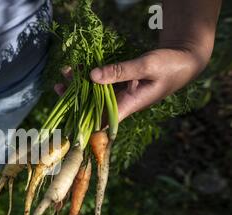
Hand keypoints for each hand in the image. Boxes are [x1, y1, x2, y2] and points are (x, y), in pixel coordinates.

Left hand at [54, 48, 207, 121]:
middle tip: (59, 86)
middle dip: (76, 99)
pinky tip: (81, 68)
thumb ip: (120, 72)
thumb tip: (92, 76)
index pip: (101, 122)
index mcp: (128, 106)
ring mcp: (123, 94)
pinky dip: (92, 76)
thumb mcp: (146, 66)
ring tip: (65, 74)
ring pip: (96, 93)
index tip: (66, 121)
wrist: (185, 59)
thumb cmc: (171, 66)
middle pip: (94, 106)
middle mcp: (123, 103)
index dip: (83, 124)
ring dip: (81, 85)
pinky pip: (104, 82)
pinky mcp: (123, 84)